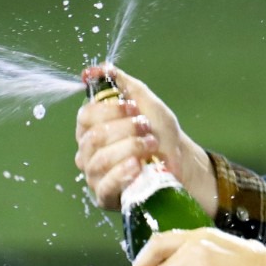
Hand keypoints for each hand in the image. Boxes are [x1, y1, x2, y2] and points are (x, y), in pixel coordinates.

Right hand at [74, 64, 216, 213]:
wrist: (180, 159)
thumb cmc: (159, 131)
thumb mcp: (144, 100)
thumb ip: (121, 83)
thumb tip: (96, 69)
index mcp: (92, 128)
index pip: (86, 116)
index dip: (110, 111)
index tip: (134, 108)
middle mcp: (88, 151)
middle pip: (94, 137)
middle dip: (126, 130)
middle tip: (147, 128)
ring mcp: (95, 175)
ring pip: (100, 160)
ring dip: (130, 149)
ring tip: (151, 145)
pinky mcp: (105, 196)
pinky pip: (105, 185)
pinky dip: (122, 173)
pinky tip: (138, 166)